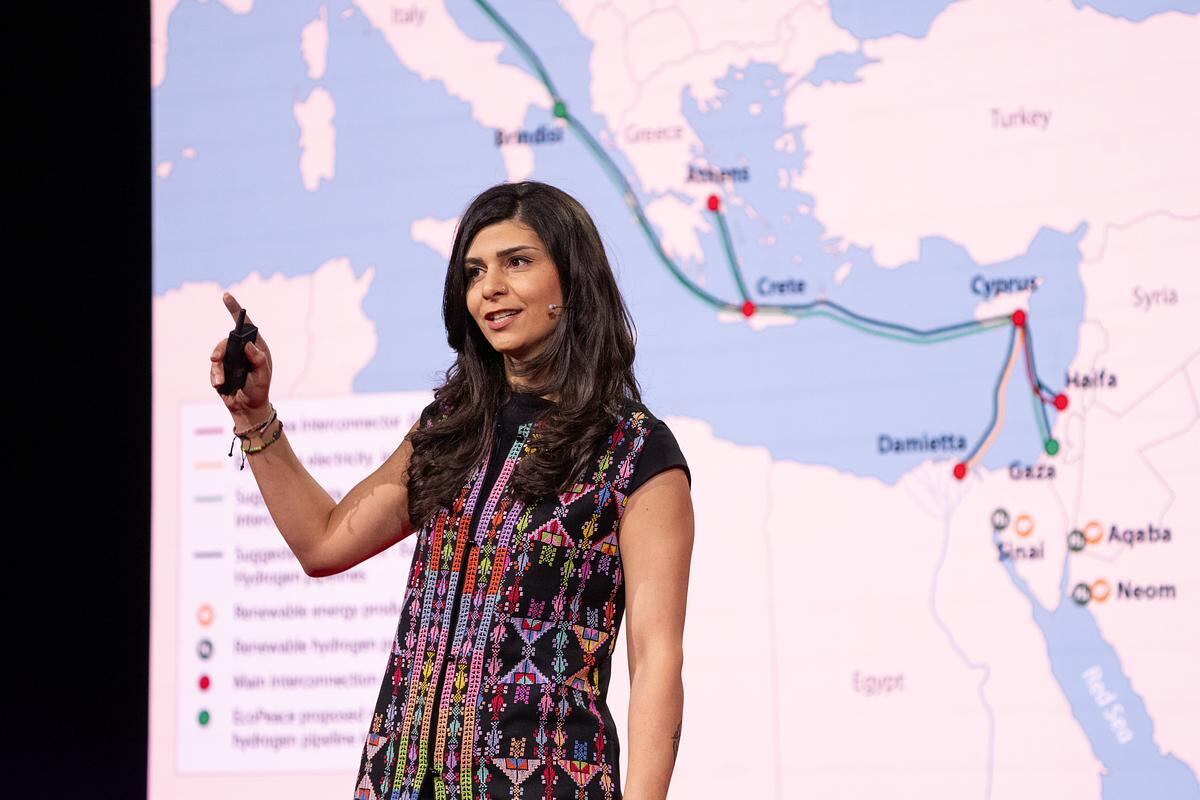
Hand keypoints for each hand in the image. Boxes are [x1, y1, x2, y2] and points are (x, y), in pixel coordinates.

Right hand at [210, 292, 273, 425]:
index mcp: (256, 347)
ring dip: (217, 368)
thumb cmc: (259, 389)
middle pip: (226, 341)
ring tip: (220, 381)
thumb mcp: (263, 376)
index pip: (246, 325)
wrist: (248, 406)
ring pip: (217, 355)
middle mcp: (242, 350)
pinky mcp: (220, 369)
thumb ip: (259, 360)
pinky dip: (215, 376)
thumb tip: (249, 344)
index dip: (235, 310)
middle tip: (216, 359)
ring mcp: (230, 359)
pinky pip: (213, 368)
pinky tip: (219, 384)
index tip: (226, 296)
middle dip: (219, 349)